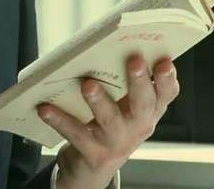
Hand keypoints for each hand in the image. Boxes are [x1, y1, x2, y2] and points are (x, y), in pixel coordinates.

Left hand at [37, 55, 178, 188]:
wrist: (92, 169)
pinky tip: (45, 108)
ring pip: (110, 120)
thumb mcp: (124, 107)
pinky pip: (75, 134)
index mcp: (148, 112)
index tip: (165, 61)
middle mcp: (137, 128)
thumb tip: (112, 44)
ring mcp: (116, 143)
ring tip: (88, 84)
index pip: (166, 94)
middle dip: (139, 83)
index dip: (167, 79)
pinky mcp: (93, 154)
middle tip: (135, 61)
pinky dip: (60, 120)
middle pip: (143, 105)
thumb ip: (124, 82)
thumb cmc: (109, 127)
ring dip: (99, 101)